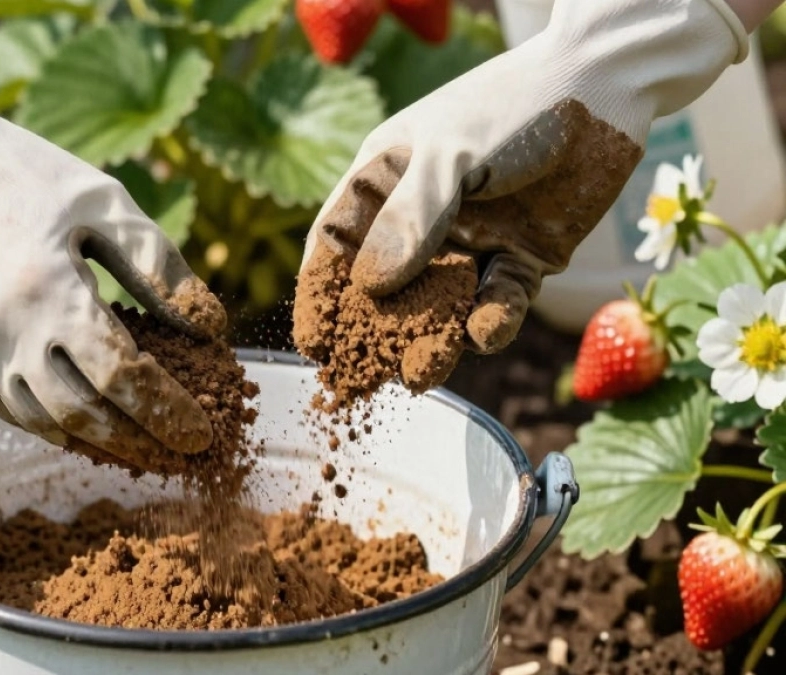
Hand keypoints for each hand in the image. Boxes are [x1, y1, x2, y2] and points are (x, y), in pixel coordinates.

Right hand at [0, 35, 224, 465]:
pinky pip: (2, 406)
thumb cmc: (24, 176)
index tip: (200, 435)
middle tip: (174, 451)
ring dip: (93, 438)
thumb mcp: (104, 204)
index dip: (167, 413)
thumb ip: (160, 268)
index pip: (123, 377)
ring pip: (40, 420)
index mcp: (52, 291)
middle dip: (137, 439)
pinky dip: (45, 420)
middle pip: (84, 414)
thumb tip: (212, 328)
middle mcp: (5, 333)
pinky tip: (76, 418)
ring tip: (133, 441)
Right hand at [294, 0, 748, 354]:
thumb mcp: (450, 155)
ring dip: (430, 341)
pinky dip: (491, 323)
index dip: (321, 295)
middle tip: (365, 377)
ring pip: (439, 306)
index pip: (337, 245)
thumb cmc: (513, 105)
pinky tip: (485, 331)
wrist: (606, 88)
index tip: (315, 344)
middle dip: (374, 332)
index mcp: (384, 181)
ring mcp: (470, 242)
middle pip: (384, 289)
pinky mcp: (521, 259)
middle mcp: (420, 217)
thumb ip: (410, 219)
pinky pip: (498, 304)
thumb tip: (370, 287)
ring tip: (424, 372)